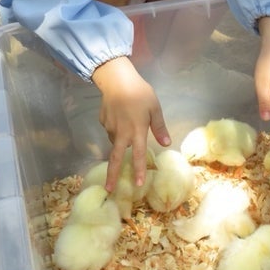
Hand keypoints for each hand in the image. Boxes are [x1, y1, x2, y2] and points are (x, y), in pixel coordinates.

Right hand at [92, 57, 170, 191]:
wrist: (117, 80)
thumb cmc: (140, 93)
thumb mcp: (155, 108)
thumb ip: (159, 127)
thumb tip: (166, 143)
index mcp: (137, 131)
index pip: (139, 156)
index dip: (139, 170)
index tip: (138, 184)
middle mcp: (121, 134)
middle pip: (116, 159)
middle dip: (112, 175)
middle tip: (109, 189)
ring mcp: (110, 128)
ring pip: (116, 141)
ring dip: (120, 141)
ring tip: (127, 122)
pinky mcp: (103, 121)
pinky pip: (111, 129)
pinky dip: (116, 127)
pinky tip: (120, 114)